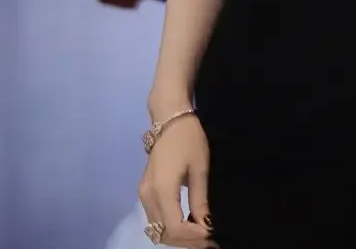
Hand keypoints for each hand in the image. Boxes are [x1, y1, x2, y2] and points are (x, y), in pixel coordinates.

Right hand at [138, 114, 214, 245]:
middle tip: (210, 239)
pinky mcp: (145, 192)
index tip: (212, 235)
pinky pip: (156, 219)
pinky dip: (171, 227)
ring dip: (178, 237)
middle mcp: (147, 196)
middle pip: (163, 233)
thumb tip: (206, 226)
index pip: (175, 227)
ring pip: (158, 229)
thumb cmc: (189, 139)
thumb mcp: (200, 169)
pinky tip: (189, 225)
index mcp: (161, 189)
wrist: (170, 118)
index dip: (193, 236)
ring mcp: (143, 195)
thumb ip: (200, 201)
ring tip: (201, 234)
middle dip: (187, 241)